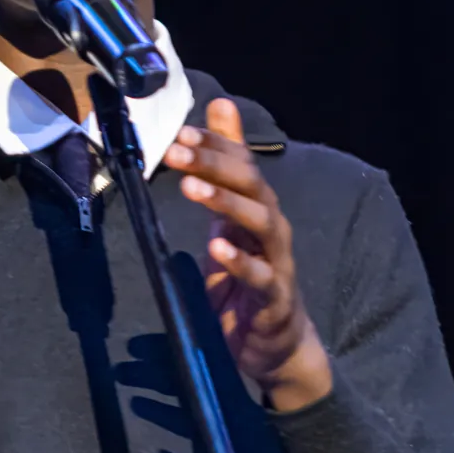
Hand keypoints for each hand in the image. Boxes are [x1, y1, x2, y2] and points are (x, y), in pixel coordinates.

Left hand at [164, 99, 332, 412]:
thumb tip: (221, 106)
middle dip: (215, 164)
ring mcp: (277, 264)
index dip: (214, 147)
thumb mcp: (227, 222)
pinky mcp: (275, 300)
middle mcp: (272, 230)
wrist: (274, 347)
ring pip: (261, 223)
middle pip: (252, 185)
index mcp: (256, 211)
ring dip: (226, 203)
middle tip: (176, 150)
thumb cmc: (247, 283)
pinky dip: (240, 262)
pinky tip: (216, 248)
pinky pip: (261, 277)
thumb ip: (223, 173)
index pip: (241, 166)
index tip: (178, 133)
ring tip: (192, 187)